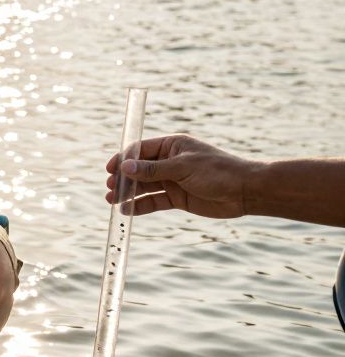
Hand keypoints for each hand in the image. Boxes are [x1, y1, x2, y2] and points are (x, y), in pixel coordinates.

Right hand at [105, 134, 252, 218]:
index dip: (123, 159)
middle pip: (139, 170)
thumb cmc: (217, 171)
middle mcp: (170, 162)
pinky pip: (154, 201)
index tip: (110, 169)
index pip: (140, 150)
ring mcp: (173, 181)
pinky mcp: (177, 198)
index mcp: (172, 146)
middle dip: (123, 179)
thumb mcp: (182, 168)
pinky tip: (128, 210)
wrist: (245, 192)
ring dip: (128, 193)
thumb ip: (152, 170)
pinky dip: (141, 206)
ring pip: (144, 187)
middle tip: (110, 188)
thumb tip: (124, 167)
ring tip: (112, 200)